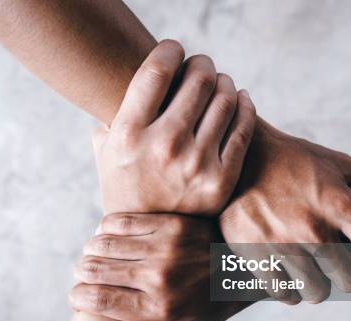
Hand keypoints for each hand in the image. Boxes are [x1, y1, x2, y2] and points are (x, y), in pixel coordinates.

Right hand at [69, 213, 247, 320]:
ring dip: (91, 249)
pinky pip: (122, 221)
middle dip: (81, 272)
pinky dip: (107, 227)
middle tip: (83, 271)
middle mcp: (159, 278)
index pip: (99, 301)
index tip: (75, 294)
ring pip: (104, 243)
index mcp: (159, 309)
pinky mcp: (172, 224)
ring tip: (93, 252)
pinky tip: (108, 233)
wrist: (250, 264)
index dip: (78, 296)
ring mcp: (165, 248)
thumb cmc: (216, 300)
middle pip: (95, 271)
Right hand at [94, 40, 255, 214]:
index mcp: (128, 134)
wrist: (147, 241)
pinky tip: (240, 99)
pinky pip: (243, 128)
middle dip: (201, 65)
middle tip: (201, 67)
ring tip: (218, 84)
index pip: (157, 70)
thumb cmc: (125, 189)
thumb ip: (112, 118)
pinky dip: (245, 105)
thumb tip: (121, 87)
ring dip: (224, 82)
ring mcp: (195, 164)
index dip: (170, 50)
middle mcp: (163, 145)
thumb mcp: (106, 154)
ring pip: (225, 99)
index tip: (174, 50)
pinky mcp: (221, 180)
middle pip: (198, 79)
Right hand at [219, 116, 350, 302]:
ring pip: (316, 293)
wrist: (238, 155)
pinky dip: (289, 290)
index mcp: (338, 203)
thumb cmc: (291, 159)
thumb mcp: (334, 163)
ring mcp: (281, 243)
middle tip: (339, 269)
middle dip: (347, 276)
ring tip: (312, 275)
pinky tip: (288, 277)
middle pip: (349, 280)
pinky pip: (283, 293)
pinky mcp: (252, 253)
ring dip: (317, 286)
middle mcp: (312, 227)